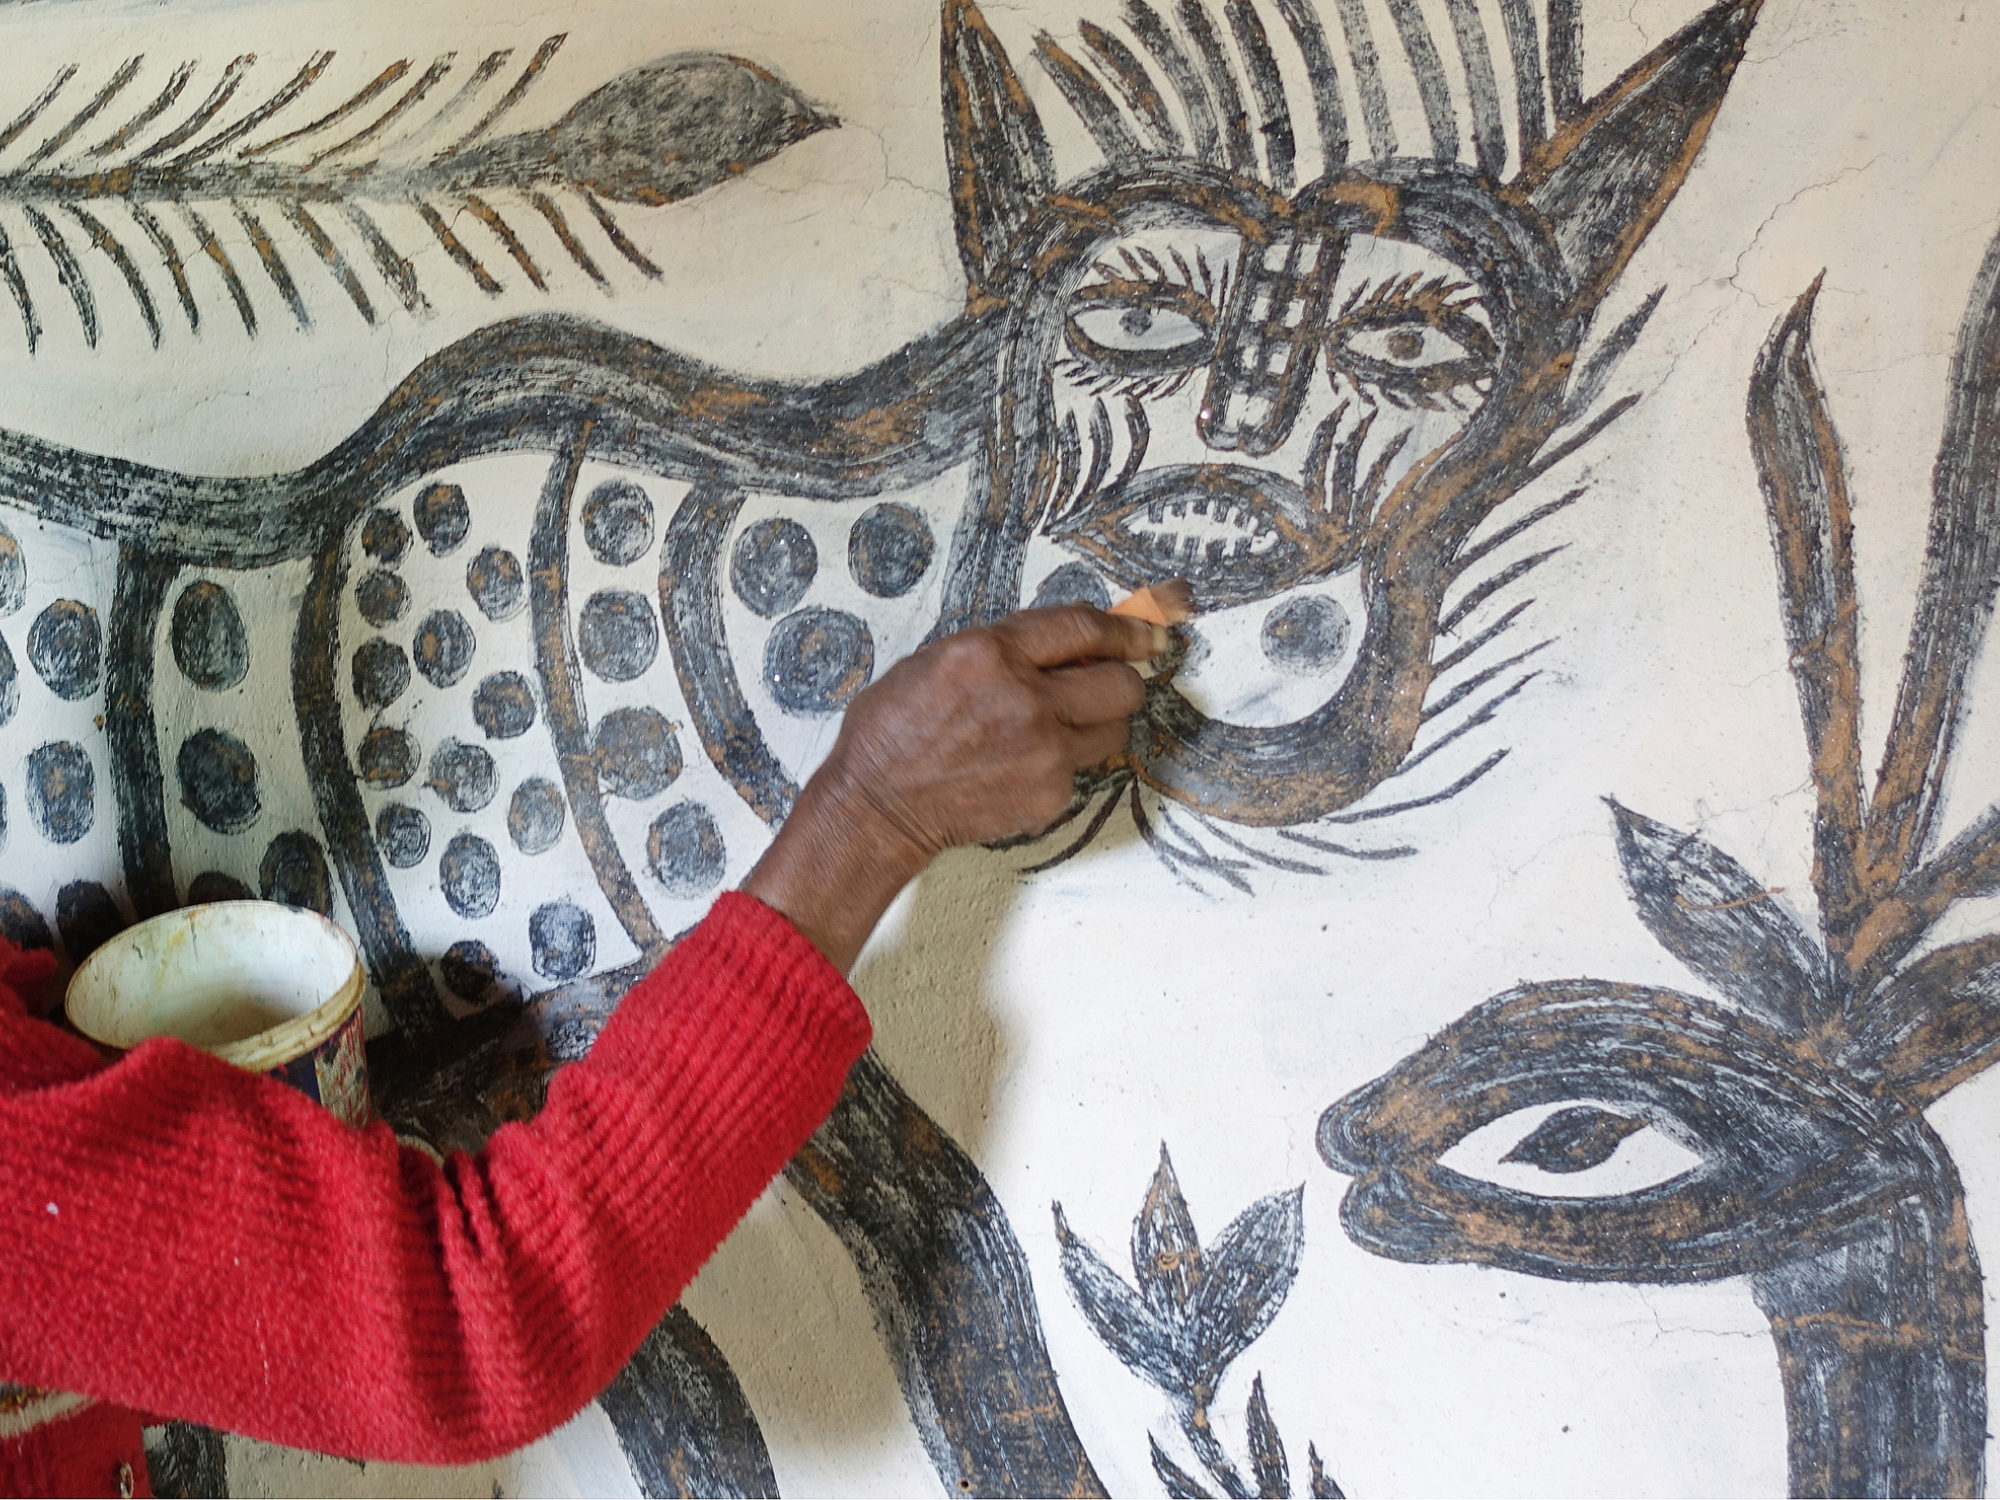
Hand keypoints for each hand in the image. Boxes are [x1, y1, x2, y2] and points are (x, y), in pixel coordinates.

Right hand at [742, 605, 1163, 970]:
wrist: (877, 806)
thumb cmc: (894, 729)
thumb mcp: (938, 658)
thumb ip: (1005, 646)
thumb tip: (1066, 641)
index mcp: (992, 653)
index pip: (1085, 628)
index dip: (1128, 629)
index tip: (1150, 633)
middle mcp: (1027, 699)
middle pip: (1122, 684)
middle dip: (1121, 678)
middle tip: (1105, 683)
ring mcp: (1044, 752)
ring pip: (1115, 730)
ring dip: (1097, 723)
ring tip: (1058, 728)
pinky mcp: (1050, 795)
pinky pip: (1083, 769)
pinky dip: (1064, 764)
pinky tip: (1023, 765)